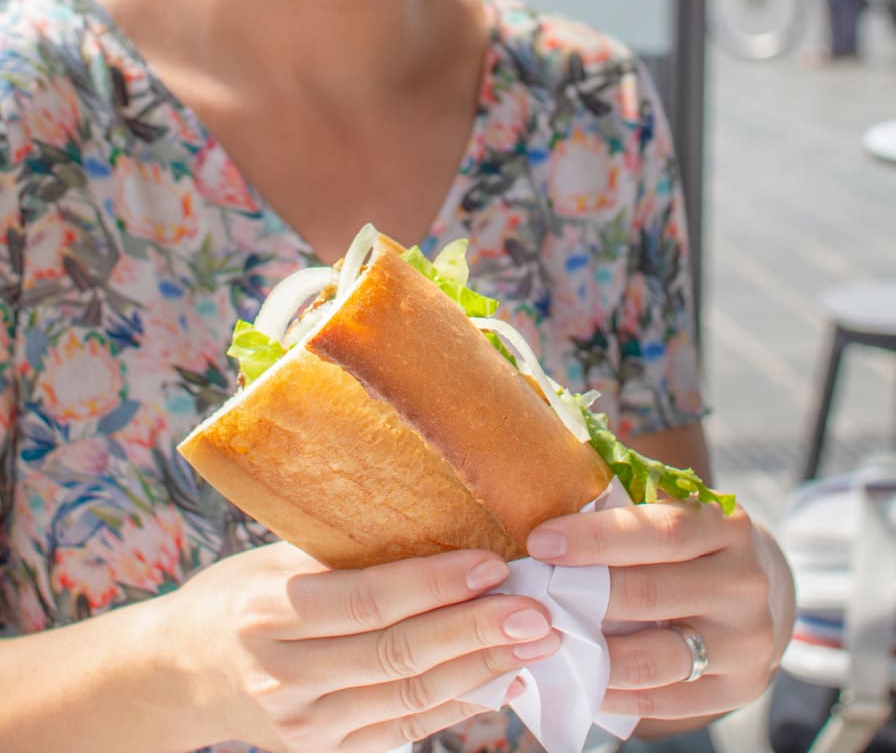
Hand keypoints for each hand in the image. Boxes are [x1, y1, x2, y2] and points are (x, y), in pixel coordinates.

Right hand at [163, 542, 561, 751]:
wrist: (182, 671)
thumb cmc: (240, 592)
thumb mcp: (277, 556)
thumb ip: (346, 548)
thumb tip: (442, 518)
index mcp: (268, 610)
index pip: (368, 598)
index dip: (436, 584)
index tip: (495, 563)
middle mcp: (283, 674)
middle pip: (397, 653)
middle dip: (477, 631)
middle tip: (539, 610)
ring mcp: (304, 726)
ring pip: (409, 698)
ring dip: (481, 670)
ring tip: (536, 642)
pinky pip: (404, 731)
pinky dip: (457, 705)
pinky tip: (499, 679)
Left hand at [527, 501, 792, 726]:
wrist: (753, 589)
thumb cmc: (688, 542)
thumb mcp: (672, 508)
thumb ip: (623, 502)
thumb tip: (546, 498)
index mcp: (726, 525)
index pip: (660, 531)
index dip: (595, 537)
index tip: (540, 541)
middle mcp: (744, 582)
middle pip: (650, 593)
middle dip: (582, 594)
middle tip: (531, 595)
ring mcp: (746, 641)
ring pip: (656, 656)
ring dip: (593, 652)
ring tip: (547, 638)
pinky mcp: (739, 688)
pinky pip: (664, 700)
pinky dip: (615, 693)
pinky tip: (580, 677)